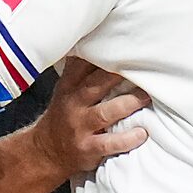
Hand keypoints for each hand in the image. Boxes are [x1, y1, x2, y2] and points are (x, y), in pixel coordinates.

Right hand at [31, 57, 149, 179]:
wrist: (47, 152)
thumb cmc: (64, 116)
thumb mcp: (66, 89)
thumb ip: (81, 68)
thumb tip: (100, 39)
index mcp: (69, 86)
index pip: (83, 64)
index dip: (101, 54)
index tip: (123, 45)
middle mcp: (74, 104)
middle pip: (96, 85)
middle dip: (118, 75)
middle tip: (143, 68)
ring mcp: (80, 127)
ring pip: (105, 113)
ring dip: (128, 104)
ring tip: (146, 97)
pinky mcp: (88, 148)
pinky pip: (109, 143)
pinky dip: (127, 139)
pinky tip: (141, 133)